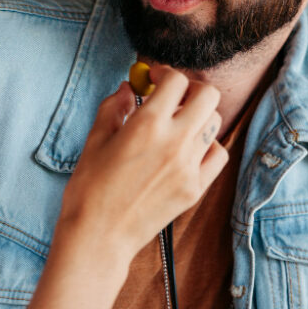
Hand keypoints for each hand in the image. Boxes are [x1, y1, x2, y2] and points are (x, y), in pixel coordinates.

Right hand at [57, 65, 226, 263]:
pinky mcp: (196, 188)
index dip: (164, 72)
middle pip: (208, 95)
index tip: (154, 78)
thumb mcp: (95, 140)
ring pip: (215, 122)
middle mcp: (175, 142)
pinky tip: (188, 149)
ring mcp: (189, 166)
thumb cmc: (89, 189)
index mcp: (147, 125)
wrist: (99, 236)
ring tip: (178, 124)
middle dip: (191, 88)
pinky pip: (217, 154)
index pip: (175, 80)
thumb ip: (114, 107)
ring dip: (199, 115)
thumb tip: (129, 88)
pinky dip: (207, 145)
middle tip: (173, 96)